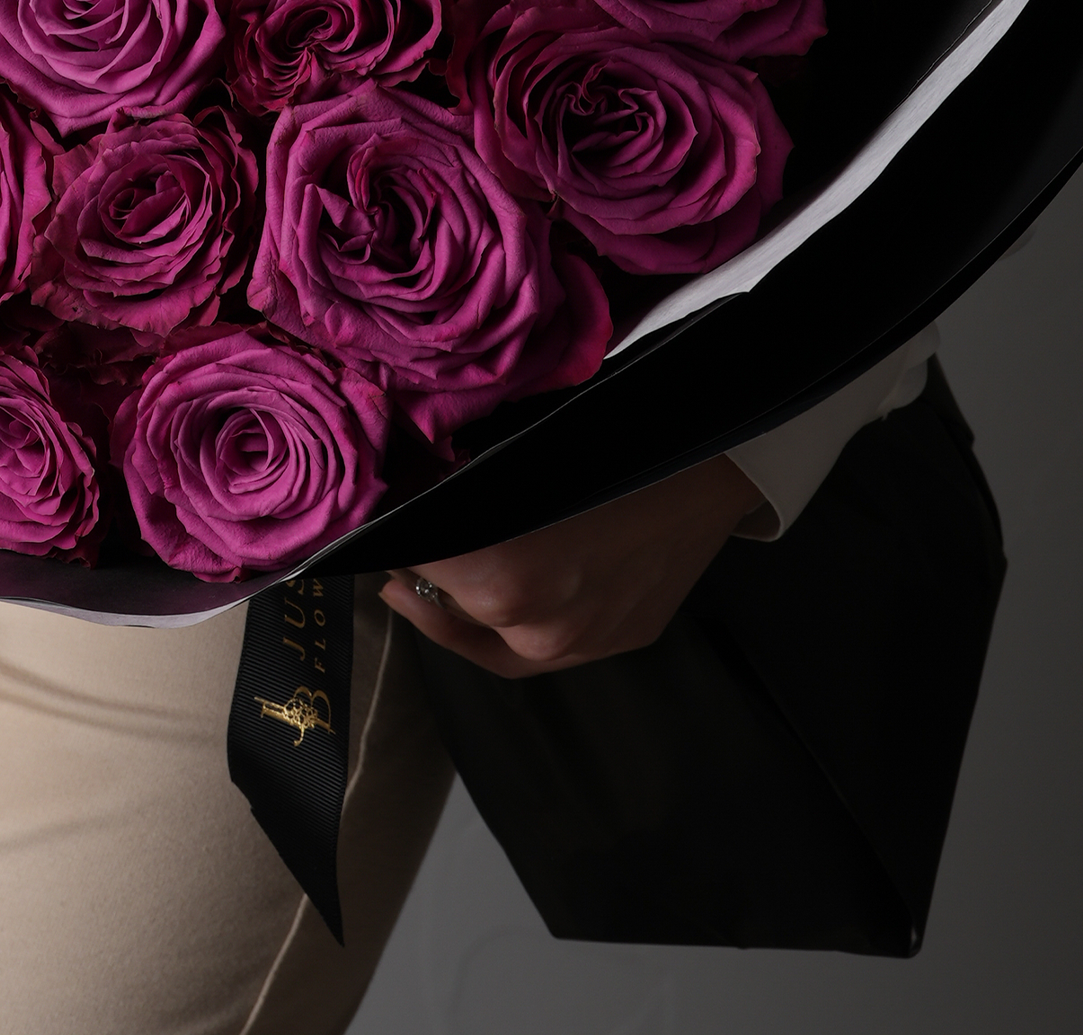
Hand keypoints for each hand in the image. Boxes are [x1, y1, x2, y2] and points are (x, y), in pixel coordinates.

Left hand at [381, 454, 764, 679]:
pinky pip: (535, 647)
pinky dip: (499, 626)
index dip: (383, 529)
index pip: (414, 557)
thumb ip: (458, 474)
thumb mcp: (520, 444)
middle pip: (446, 598)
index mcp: (503, 577)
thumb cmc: (620, 435)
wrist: (720, 459)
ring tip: (417, 571)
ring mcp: (581, 646)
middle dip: (417, 558)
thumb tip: (400, 468)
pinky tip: (478, 600)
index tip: (362, 510)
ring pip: (487, 634)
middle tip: (389, 527)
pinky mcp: (614, 643)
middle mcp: (537, 628)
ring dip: (453, 599)